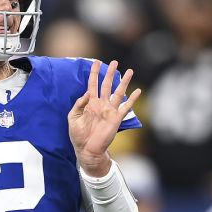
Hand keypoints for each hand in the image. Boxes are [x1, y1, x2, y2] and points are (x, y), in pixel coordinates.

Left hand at [68, 60, 140, 174]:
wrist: (87, 149)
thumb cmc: (78, 135)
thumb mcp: (73, 117)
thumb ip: (78, 104)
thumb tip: (87, 93)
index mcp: (89, 103)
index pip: (92, 84)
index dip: (94, 73)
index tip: (97, 62)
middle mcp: (101, 104)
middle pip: (107, 85)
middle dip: (110, 73)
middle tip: (114, 62)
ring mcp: (109, 110)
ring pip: (118, 92)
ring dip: (124, 82)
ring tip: (130, 71)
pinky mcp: (116, 118)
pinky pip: (126, 106)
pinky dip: (133, 99)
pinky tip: (138, 91)